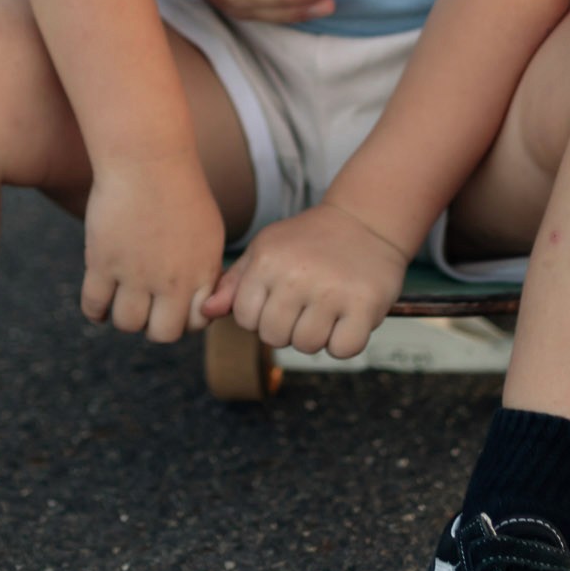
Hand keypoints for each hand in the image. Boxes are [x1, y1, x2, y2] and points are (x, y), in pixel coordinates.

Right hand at [82, 152, 226, 342]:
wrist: (147, 158)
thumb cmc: (179, 189)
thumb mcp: (208, 231)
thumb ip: (205, 269)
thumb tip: (202, 304)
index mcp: (201, 271)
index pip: (195, 323)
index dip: (182, 318)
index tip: (171, 304)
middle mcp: (172, 279)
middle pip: (162, 334)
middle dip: (154, 325)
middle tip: (146, 307)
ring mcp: (136, 273)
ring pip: (127, 324)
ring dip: (124, 315)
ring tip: (122, 298)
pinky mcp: (103, 262)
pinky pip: (93, 306)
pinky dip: (95, 310)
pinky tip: (99, 299)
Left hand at [203, 202, 407, 359]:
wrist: (364, 221)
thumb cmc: (308, 241)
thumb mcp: (266, 250)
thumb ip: (235, 283)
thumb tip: (205, 312)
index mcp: (267, 260)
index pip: (246, 320)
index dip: (262, 315)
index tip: (281, 297)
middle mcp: (297, 275)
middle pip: (274, 337)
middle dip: (288, 328)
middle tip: (307, 302)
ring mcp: (332, 290)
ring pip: (307, 346)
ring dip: (317, 335)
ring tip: (327, 307)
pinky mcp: (364, 303)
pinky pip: (342, 349)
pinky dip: (344, 341)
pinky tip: (348, 316)